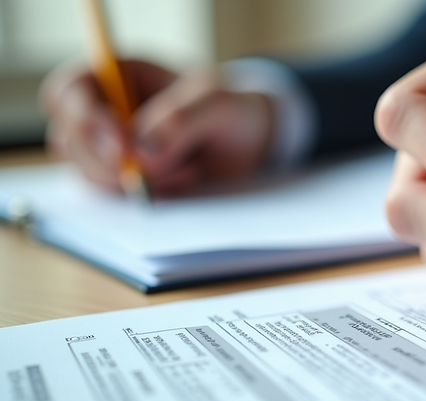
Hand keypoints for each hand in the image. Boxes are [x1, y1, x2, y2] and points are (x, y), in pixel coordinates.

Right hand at [40, 59, 273, 195]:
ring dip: (134, 181)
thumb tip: (139, 151)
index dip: (84, 119)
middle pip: (70, 138)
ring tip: (189, 169)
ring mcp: (111, 146)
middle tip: (156, 171)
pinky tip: (185, 180)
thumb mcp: (219, 105)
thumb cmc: (234, 111)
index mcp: (119, 75)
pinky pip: (114, 194)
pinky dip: (147, 194)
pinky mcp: (125, 177)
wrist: (252, 142)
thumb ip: (181, 121)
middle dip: (110, 162)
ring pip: (88, 172)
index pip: (69, 91)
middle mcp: (105, 109)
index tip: (122, 147)